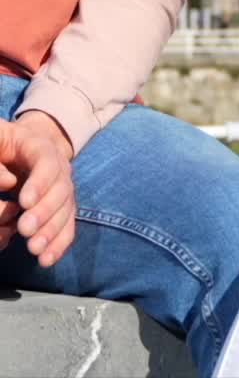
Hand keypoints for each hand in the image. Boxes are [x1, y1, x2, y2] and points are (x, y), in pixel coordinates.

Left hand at [0, 114, 75, 266]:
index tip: (24, 202)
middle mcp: (60, 168)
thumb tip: (8, 182)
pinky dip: (59, 245)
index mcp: (41, 147)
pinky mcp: (63, 209)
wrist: (26, 147)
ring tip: (33, 249)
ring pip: (66, 211)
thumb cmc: (6, 143)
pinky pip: (67, 227)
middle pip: (60, 190)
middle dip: (44, 212)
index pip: (47, 163)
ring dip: (52, 232)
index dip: (39, 183)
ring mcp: (64, 189)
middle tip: (25, 229)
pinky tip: (46, 259)